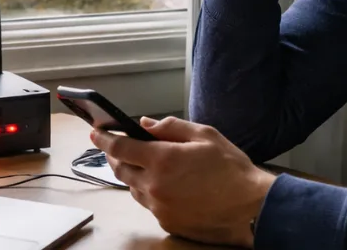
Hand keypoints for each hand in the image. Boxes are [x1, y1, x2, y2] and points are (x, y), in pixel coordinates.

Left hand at [90, 116, 276, 247]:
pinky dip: (149, 191)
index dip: (104, 138)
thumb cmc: (232, 171)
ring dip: (132, 174)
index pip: (120, 147)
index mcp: (162, 159)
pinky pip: (149, 204)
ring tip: (141, 163)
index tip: (95, 132)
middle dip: (114, 155)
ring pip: (132, 188)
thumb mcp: (204, 135)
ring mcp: (160, 207)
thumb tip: (145, 124)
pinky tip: (162, 184)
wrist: (251, 209)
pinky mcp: (167, 222)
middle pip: (121, 169)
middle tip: (115, 146)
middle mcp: (155, 185)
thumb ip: (170, 127)